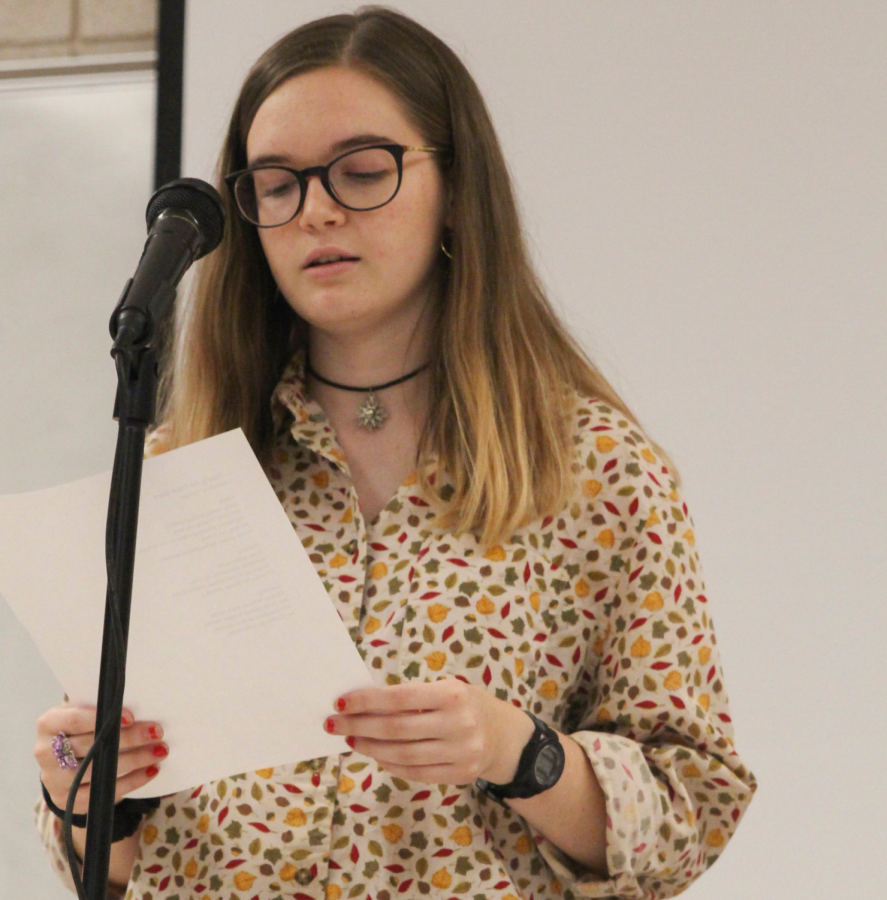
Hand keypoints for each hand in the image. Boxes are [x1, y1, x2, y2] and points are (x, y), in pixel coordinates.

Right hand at [35, 705, 166, 815]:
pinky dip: (132, 781)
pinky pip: (104, 792)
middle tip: (157, 732)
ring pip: (99, 770)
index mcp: (49, 724)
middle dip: (129, 738)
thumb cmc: (82, 729)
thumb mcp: (84, 714)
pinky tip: (151, 770)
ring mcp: (54, 780)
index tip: (131, 717)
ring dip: (136, 760)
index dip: (100, 718)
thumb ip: (102, 710)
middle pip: (91, 746)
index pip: (73, 720)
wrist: (64, 763)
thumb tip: (141, 705)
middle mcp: (45, 752)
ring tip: (160, 750)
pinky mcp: (69, 801)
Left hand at [326, 680, 533, 784]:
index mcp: (453, 694)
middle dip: (360, 726)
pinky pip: (415, 773)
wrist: (505, 735)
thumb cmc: (464, 705)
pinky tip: (375, 754)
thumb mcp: (445, 690)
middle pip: (397, 729)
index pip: (400, 698)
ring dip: (370, 747)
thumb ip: (412, 698)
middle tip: (334, 723)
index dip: (367, 701)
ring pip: (403, 754)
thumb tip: (364, 704)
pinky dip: (390, 764)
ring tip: (351, 739)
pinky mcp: (460, 774)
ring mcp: (461, 752)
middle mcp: (459, 723)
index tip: (341, 702)